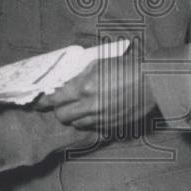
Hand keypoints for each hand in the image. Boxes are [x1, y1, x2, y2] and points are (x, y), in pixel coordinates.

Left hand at [35, 55, 155, 131]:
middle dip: (59, 109)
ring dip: (75, 116)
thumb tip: (63, 82)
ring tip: (81, 107)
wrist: (152, 81)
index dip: (43, 102)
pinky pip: (93, 127)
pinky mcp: (112, 126)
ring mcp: (102, 118)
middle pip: (62, 116)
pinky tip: (97, 111)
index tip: (38, 103)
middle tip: (61, 103)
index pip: (54, 99)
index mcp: (85, 87)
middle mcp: (91, 105)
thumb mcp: (99, 63)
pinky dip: (91, 121)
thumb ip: (79, 74)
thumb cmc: (126, 67)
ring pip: (77, 124)